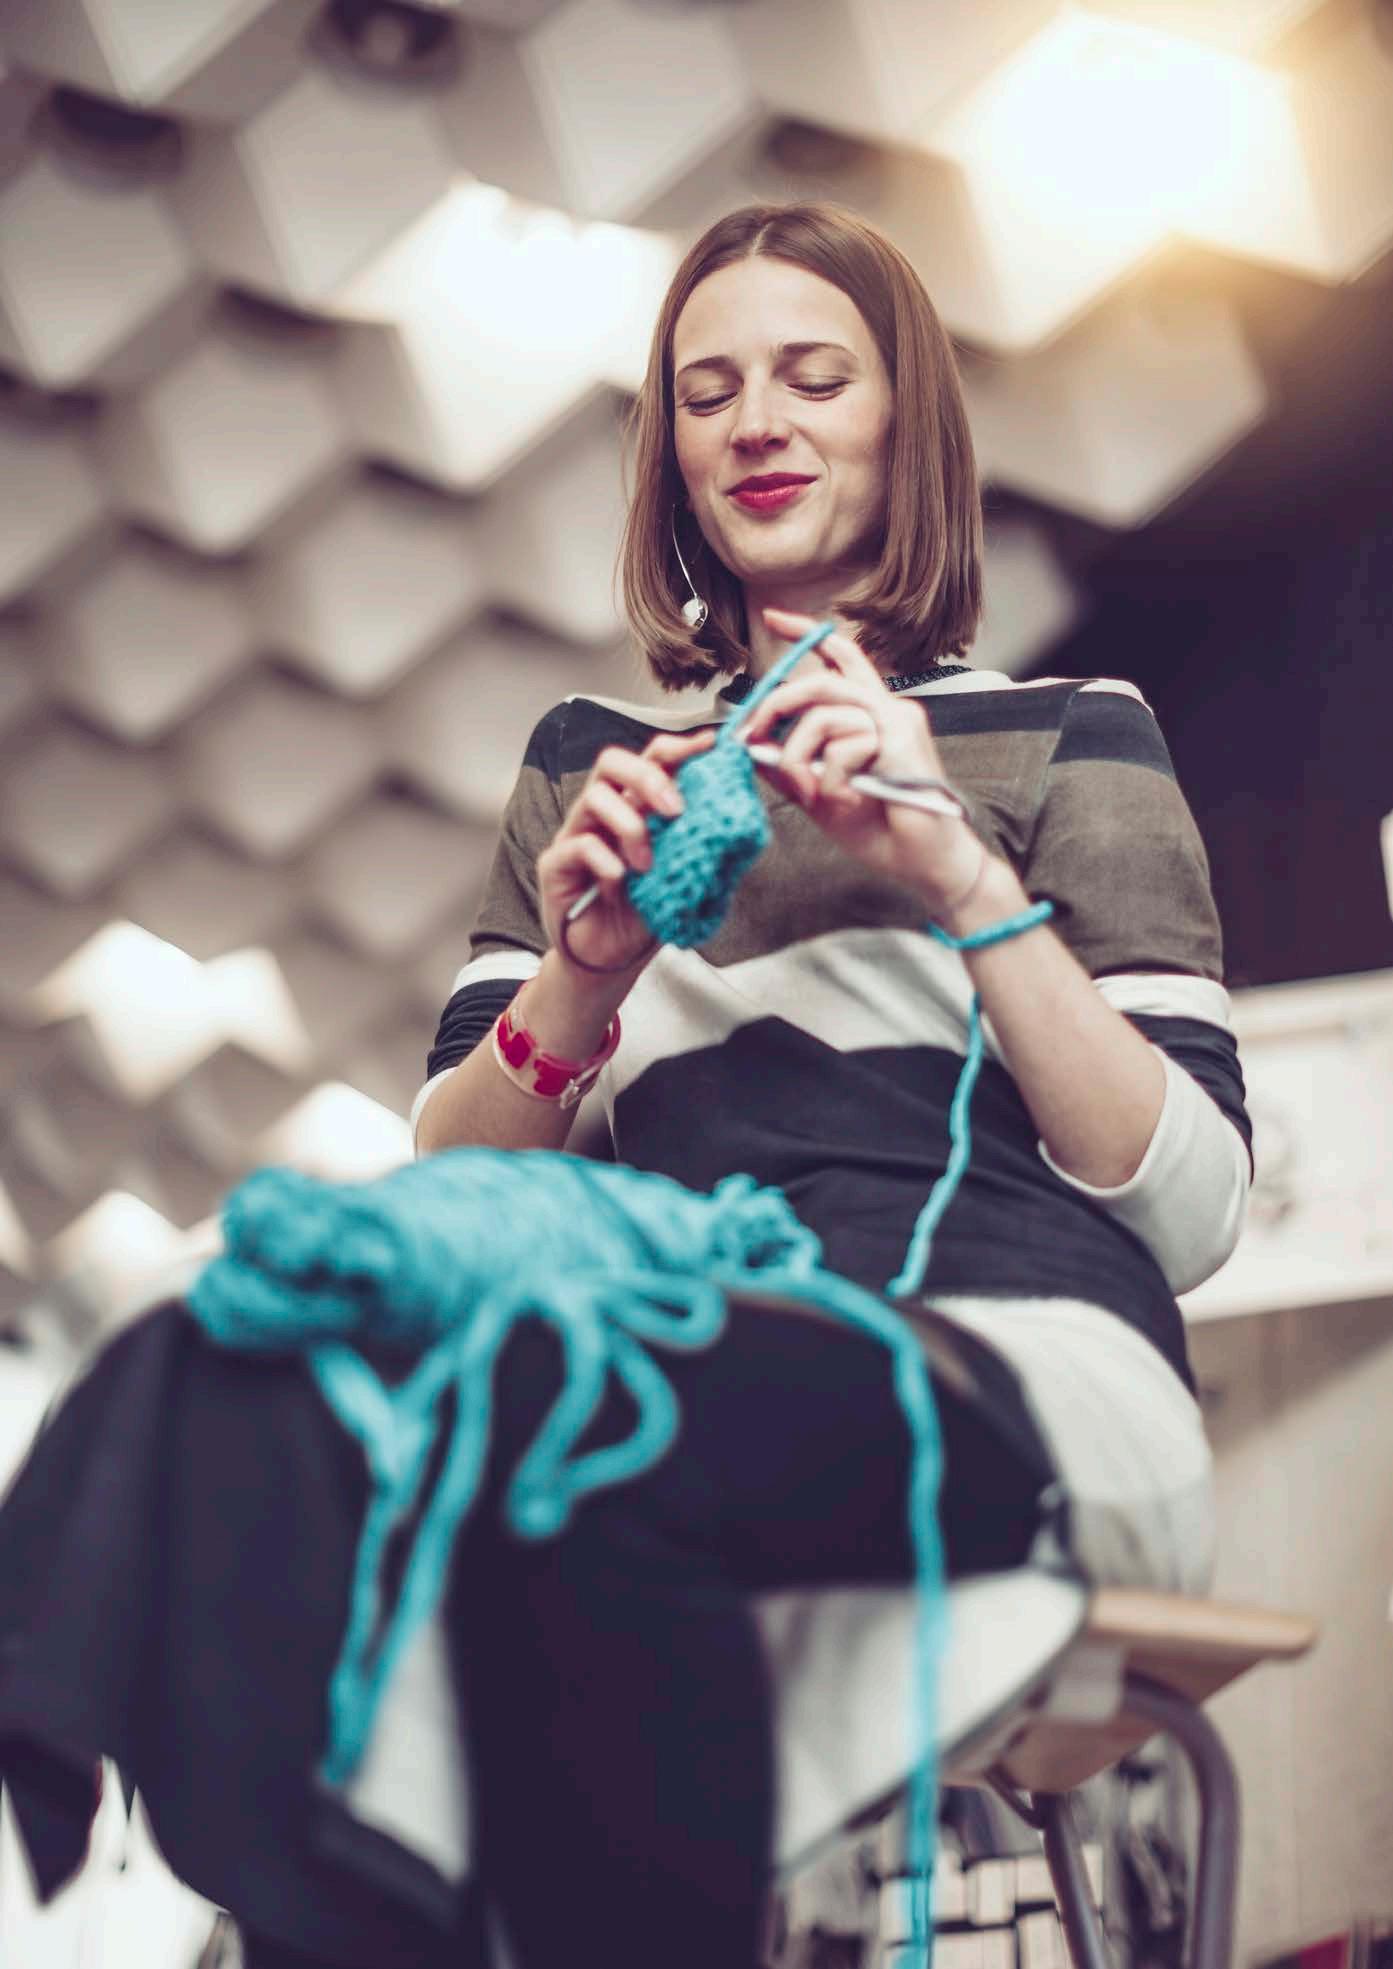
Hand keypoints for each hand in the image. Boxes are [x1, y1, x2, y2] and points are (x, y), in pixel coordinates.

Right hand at [538, 727, 715, 975]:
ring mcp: (577, 834)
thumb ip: (706, 847)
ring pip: (594, 798)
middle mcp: (605, 813)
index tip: (710, 746)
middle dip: (648, 777)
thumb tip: (742, 819)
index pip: (652, 760)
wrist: (612, 960)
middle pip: (613, 762)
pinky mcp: (555, 863)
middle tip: (674, 808)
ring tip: (647, 864)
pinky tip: (619, 883)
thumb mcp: (686, 877)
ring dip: (629, 826)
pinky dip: (606, 861)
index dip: (679, 747)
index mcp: (637, 806)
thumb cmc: (646, 914)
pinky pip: (579, 845)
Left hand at [740, 607, 986, 912]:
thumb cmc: (882, 831)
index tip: (773, 617)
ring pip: (822, 712)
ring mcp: (896, 720)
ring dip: (797, 755)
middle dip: (775, 705)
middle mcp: (886, 709)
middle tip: (751, 736)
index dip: (807, 634)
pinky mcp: (900, 737)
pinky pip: (842, 742)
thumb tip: (752, 745)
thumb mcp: (820, 795)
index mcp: (871, 716)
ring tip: (808, 791)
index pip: (841, 657)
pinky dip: (830, 776)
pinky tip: (845, 798)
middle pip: (819, 680)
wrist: (924, 863)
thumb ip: (790, 768)